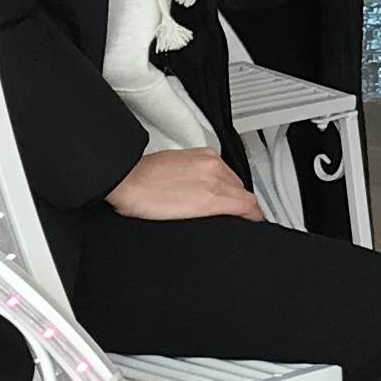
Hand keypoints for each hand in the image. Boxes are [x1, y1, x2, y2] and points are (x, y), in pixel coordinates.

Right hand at [106, 147, 263, 221]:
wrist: (127, 181)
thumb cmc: (140, 178)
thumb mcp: (171, 167)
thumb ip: (190, 174)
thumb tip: (195, 188)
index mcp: (204, 157)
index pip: (230, 176)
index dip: (235, 192)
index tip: (236, 201)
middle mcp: (213, 166)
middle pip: (239, 187)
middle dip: (239, 201)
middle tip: (239, 214)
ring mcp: (215, 182)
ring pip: (244, 197)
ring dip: (246, 210)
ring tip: (245, 222)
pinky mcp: (212, 200)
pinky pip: (245, 207)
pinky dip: (252, 216)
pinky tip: (252, 224)